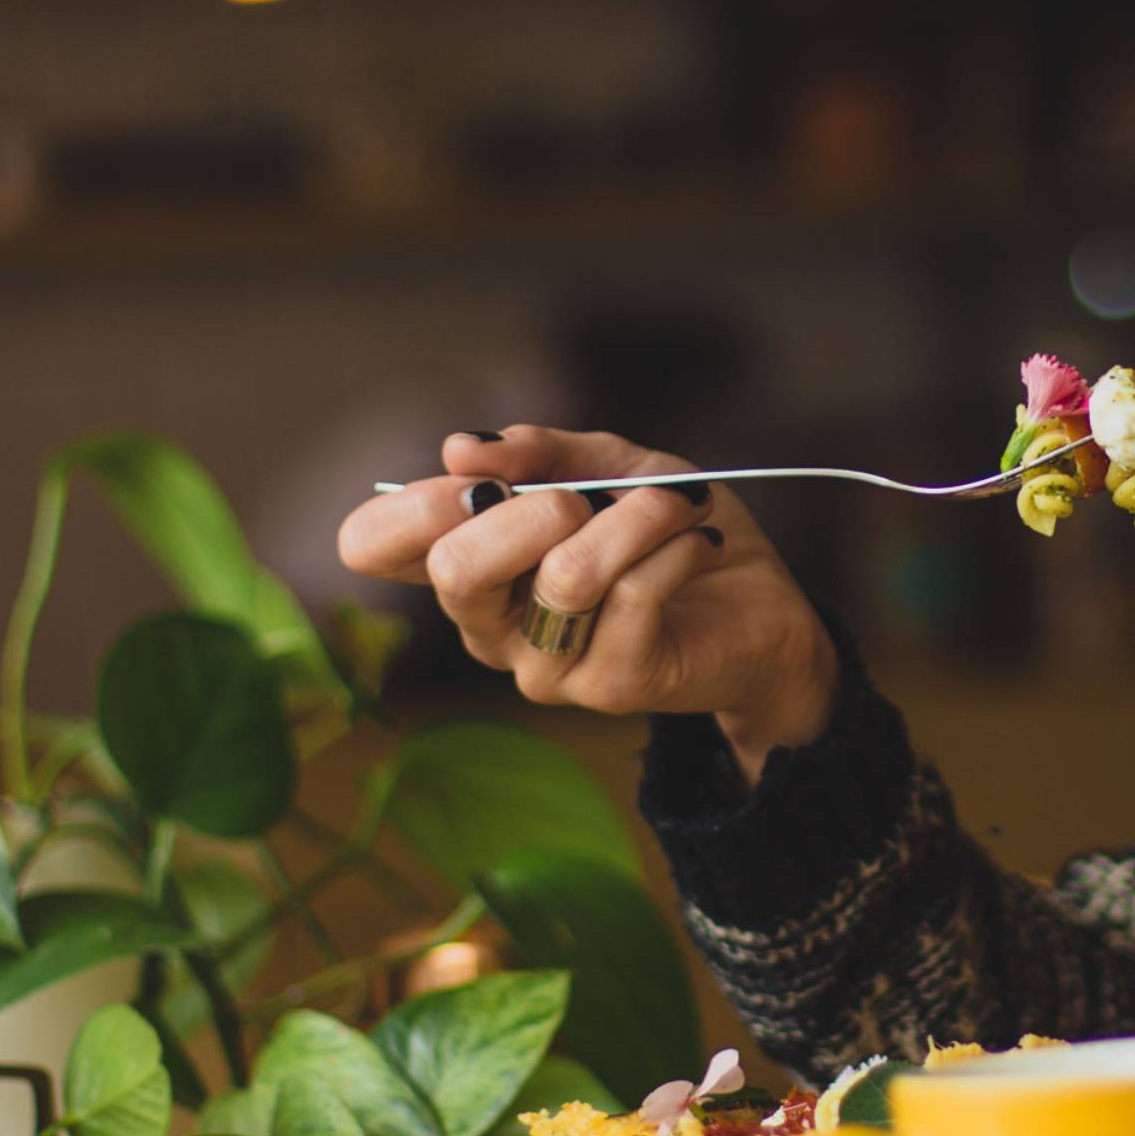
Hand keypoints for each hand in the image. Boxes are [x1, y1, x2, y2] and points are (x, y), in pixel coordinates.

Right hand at [336, 427, 839, 781]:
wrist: (762, 609)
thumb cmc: (669, 533)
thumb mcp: (608, 466)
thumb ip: (539, 451)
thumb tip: (460, 449)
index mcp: (469, 568)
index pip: (372, 546)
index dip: (413, 503)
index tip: (480, 475)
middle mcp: (490, 628)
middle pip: (455, 568)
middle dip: (530, 508)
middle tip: (587, 496)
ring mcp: (546, 667)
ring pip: (565, 575)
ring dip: (635, 517)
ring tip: (678, 502)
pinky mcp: (611, 686)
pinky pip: (635, 593)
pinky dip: (675, 544)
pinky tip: (699, 540)